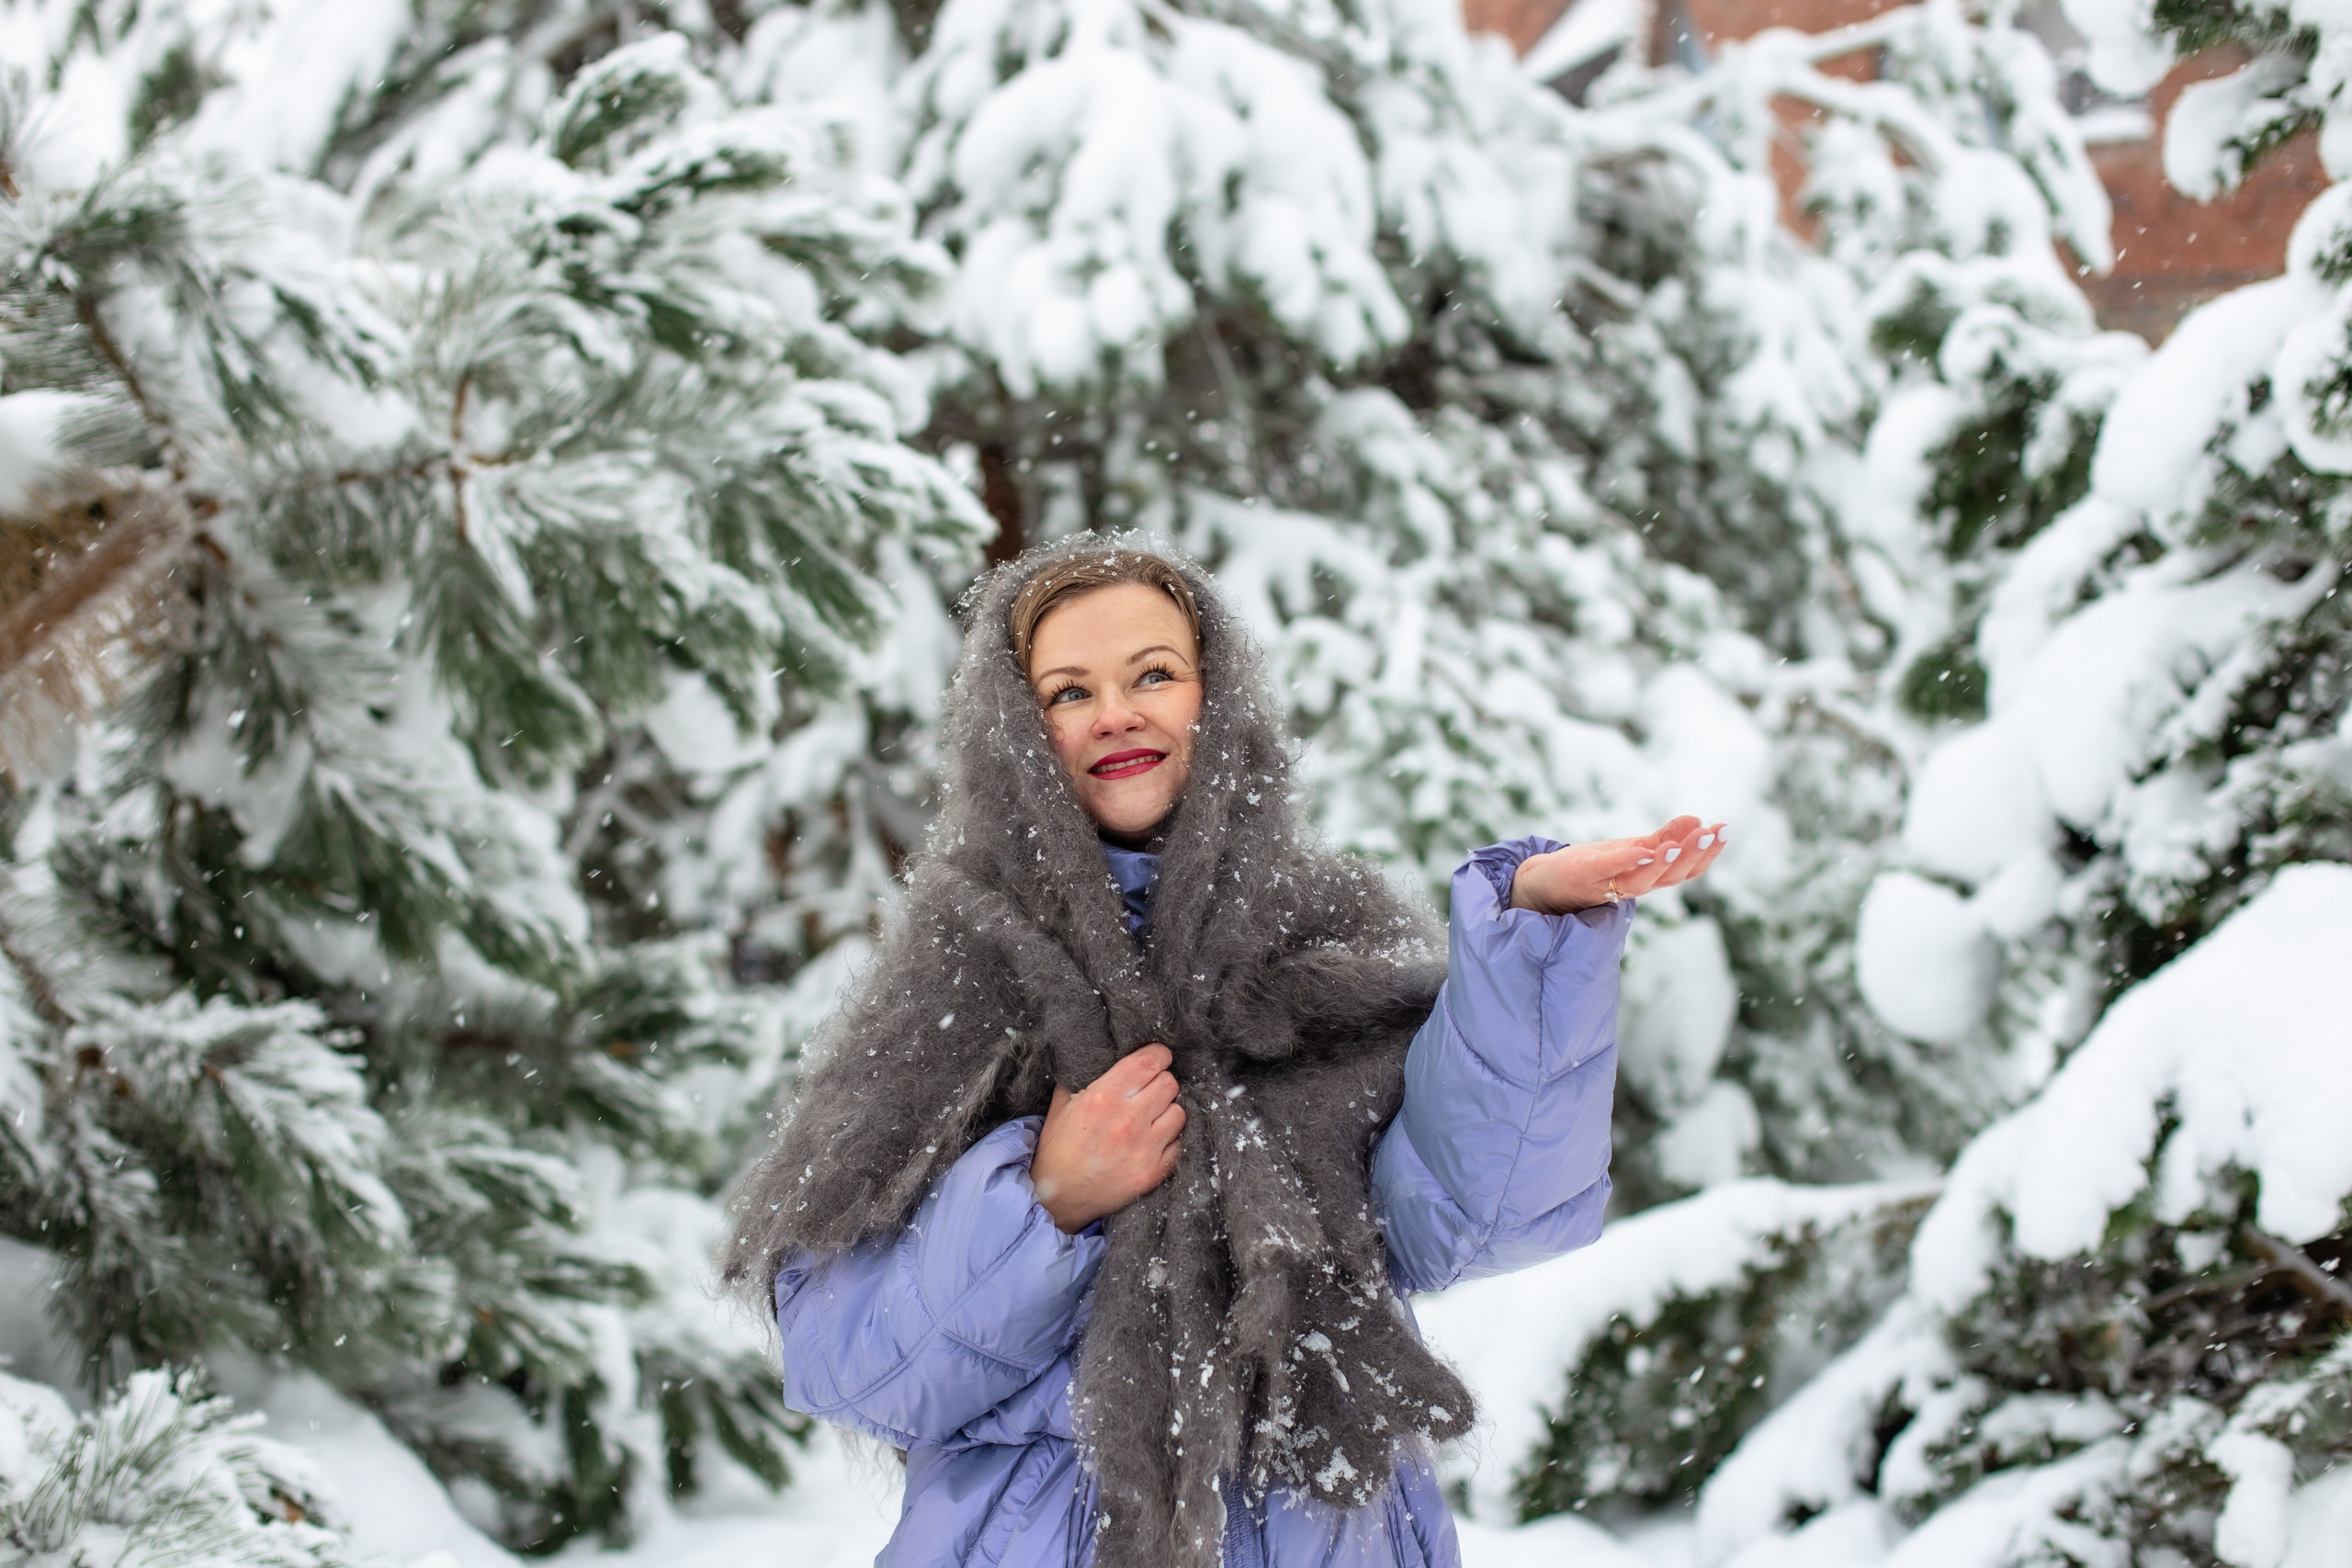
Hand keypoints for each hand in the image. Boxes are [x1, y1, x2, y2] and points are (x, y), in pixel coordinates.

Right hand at [1029, 1042, 1185, 1232]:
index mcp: (1103, 1096)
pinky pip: (1179, 1142)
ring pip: (1179, 1111)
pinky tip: (1153, 1140)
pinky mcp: (1154, 1172)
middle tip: (1149, 1090)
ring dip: (1167, 1111)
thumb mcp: (1061, 1106)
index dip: (1159, 1055)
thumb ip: (1083, 1079)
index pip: (1150, 1061)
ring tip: (1151, 1117)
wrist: (1056, 1198)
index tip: (1157, 1058)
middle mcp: (1128, 1120)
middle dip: (1161, 1082)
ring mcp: (1144, 1148)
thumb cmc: (1058, 1150)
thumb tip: (1102, 1058)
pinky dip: (1170, 1139)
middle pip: (1169, 1083)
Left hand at [1509, 816, 1726, 915]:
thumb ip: (1663, 838)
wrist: (1543, 882)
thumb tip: (1698, 820)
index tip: (1725, 830)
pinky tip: (1641, 851)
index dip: (1706, 853)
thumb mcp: (1631, 848)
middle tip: (1713, 833)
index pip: (1684, 869)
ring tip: (1680, 844)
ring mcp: (1607, 884)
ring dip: (1663, 862)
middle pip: (1670, 876)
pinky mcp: (1582, 876)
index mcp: (1647, 876)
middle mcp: (1632, 885)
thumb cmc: (1591, 866)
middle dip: (1693, 855)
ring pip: (1643, 880)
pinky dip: (1624, 863)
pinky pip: (1606, 871)